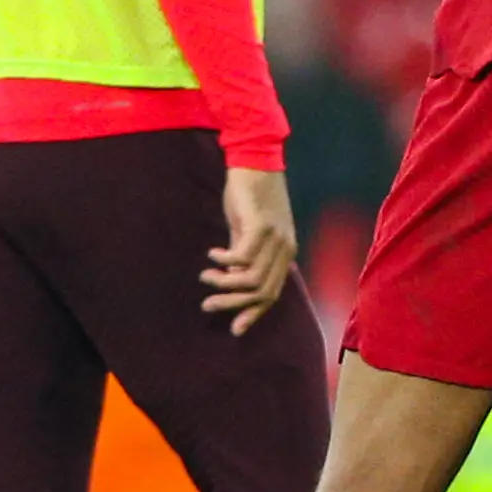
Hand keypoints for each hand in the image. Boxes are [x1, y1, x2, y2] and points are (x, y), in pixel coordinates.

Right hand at [201, 167, 297, 334]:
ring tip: (206, 276)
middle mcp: (285, 248)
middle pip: (262, 292)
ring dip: (224, 283)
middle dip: (233, 304)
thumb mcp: (249, 232)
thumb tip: (231, 281)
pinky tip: (212, 254)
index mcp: (286, 253)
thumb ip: (244, 257)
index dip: (254, 313)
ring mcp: (275, 237)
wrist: (255, 162)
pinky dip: (225, 261)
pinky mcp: (260, 225)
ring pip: (251, 279)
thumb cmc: (250, 197)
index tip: (235, 328)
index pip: (273, 294)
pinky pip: (243, 257)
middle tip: (208, 305)